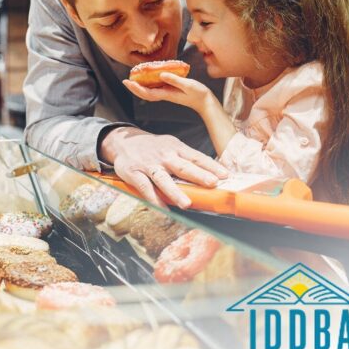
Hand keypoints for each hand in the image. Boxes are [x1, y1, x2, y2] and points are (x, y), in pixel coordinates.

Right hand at [100, 127, 227, 207]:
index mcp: (175, 147)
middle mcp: (164, 155)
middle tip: (212, 184)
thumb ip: (185, 159)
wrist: (123, 140)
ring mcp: (148, 164)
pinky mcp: (134, 173)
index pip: (196, 157)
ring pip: (163, 178)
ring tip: (187, 204)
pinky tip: (163, 208)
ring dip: (175, 191)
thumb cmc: (152, 147)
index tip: (225, 175)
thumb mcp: (170, 146)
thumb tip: (209, 175)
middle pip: (183, 166)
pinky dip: (154, 198)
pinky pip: (145, 187)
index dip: (211, 166)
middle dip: (198, 175)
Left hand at [123, 72, 213, 112]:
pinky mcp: (170, 91)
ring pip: (149, 91)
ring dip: (140, 86)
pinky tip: (147, 78)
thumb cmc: (198, 94)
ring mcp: (167, 93)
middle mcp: (164, 94)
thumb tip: (161, 74)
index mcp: (166, 94)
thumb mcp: (187, 85)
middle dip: (134, 88)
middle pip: (145, 93)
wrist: (205, 102)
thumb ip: (174, 80)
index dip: (136, 88)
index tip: (128, 82)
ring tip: (133, 78)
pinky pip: (156, 87)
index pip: (147, 92)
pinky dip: (149, 83)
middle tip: (125, 80)